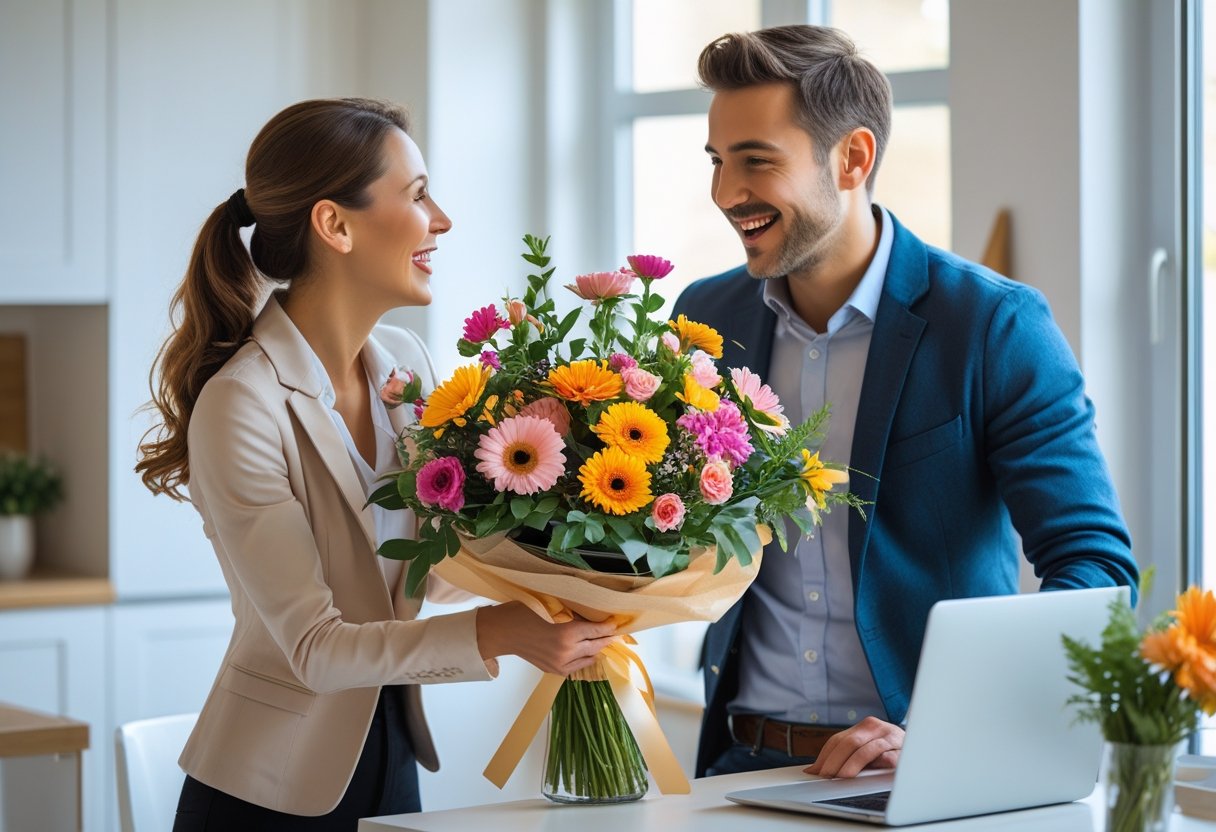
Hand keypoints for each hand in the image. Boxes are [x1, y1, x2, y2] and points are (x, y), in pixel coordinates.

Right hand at [475, 602, 617, 675]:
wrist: (502, 633)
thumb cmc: (522, 613)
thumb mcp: (550, 607)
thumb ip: (571, 614)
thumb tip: (590, 614)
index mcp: (566, 634)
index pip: (596, 631)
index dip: (608, 626)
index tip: (616, 622)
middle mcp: (566, 652)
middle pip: (596, 645)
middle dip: (606, 638)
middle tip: (615, 631)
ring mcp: (560, 664)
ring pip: (589, 658)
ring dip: (597, 648)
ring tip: (604, 640)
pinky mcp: (554, 670)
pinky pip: (577, 667)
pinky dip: (585, 659)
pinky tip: (589, 653)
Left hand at [803, 717, 902, 778]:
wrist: (924, 749)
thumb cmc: (892, 753)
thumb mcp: (869, 751)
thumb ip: (849, 756)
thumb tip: (819, 770)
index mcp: (866, 727)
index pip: (839, 739)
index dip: (825, 755)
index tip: (815, 770)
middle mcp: (878, 728)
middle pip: (849, 742)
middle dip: (834, 760)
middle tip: (826, 775)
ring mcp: (891, 738)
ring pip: (866, 749)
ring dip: (851, 764)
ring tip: (841, 776)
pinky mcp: (904, 751)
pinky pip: (888, 758)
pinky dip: (875, 765)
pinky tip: (868, 775)